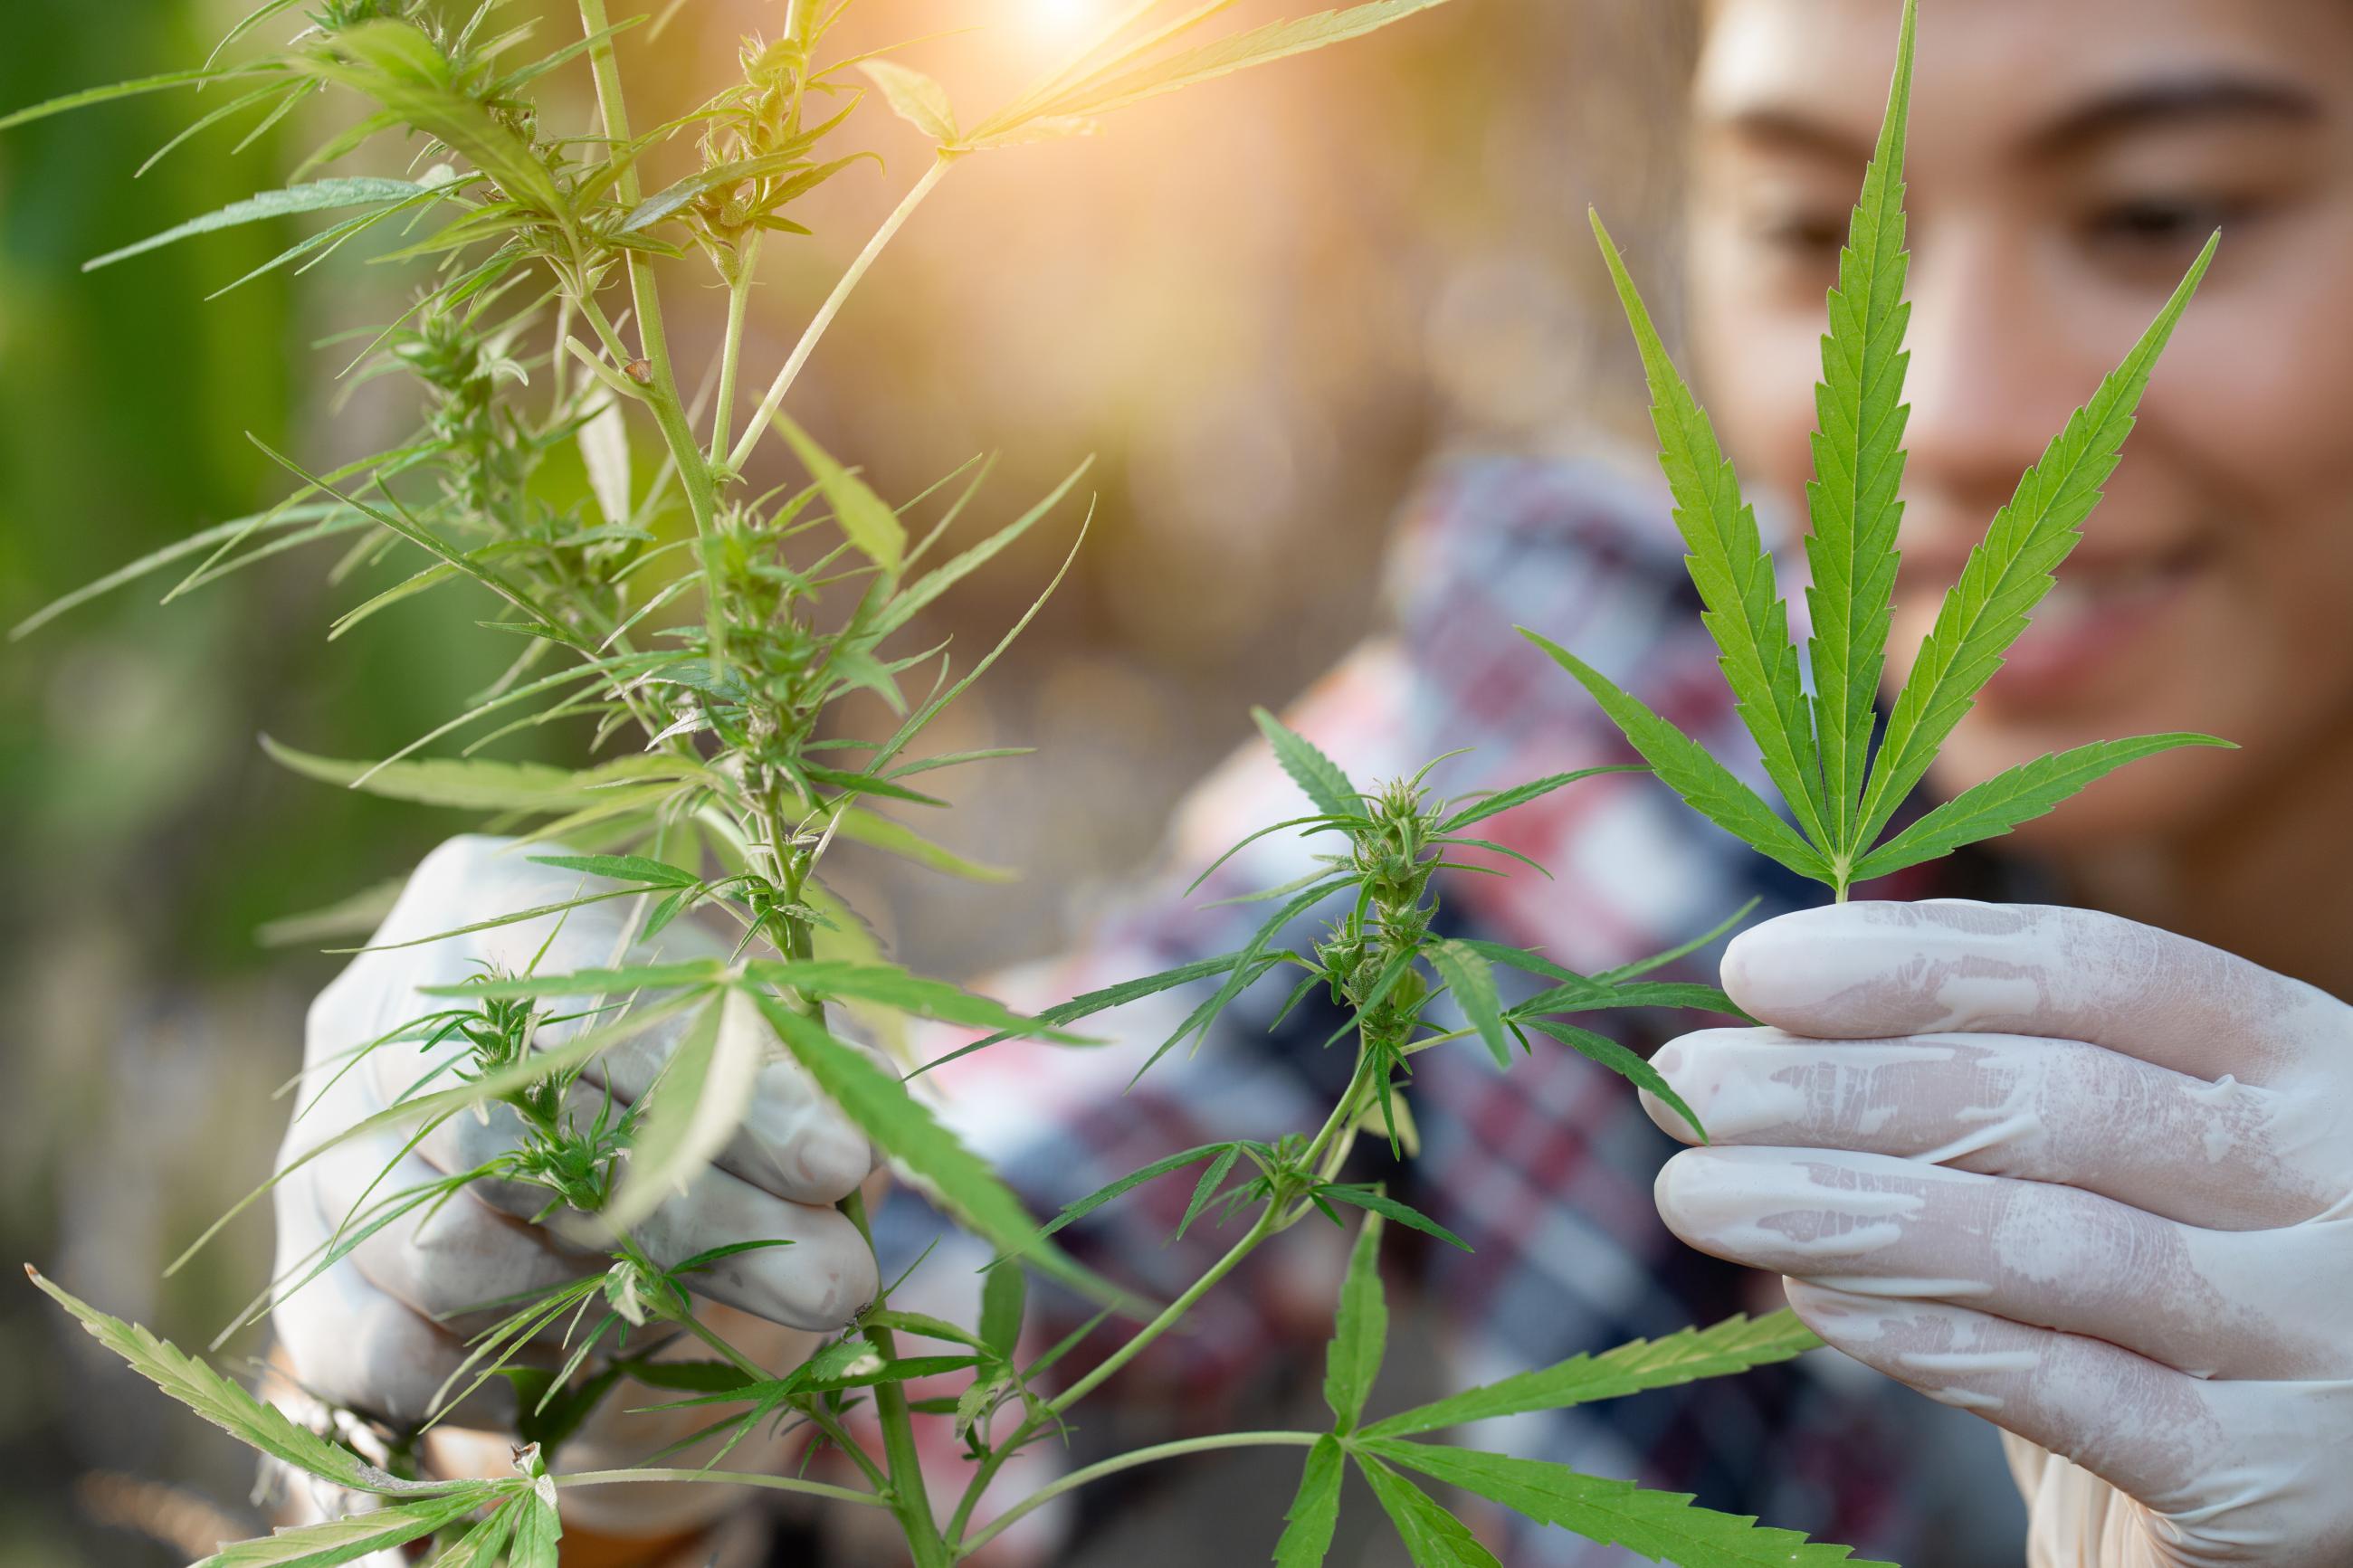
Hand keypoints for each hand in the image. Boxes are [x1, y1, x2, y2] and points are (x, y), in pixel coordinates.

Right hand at [271, 835, 880, 1535]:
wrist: (520, 1104)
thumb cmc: (655, 1033)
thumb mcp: (731, 1009)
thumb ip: (792, 1059)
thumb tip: (862, 1149)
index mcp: (484, 902)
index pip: (603, 1004)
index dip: (728, 1092)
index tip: (842, 1164)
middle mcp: (372, 1013)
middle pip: (525, 1136)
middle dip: (700, 1221)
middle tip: (835, 1283)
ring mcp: (321, 1149)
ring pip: (452, 1252)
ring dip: (604, 1301)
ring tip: (717, 1304)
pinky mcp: (299, 1275)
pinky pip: (385, 1354)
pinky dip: (503, 1372)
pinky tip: (600, 1353)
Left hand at [1641, 900, 2352, 1565]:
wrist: (2284, 1502)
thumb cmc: (2152, 1309)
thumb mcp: (2087, 1175)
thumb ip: (1954, 1105)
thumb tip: (1721, 1056)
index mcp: (2305, 1060)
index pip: (2097, 971)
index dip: (1916, 962)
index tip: (1753, 968)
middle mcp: (2344, 1179)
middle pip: (2060, 1101)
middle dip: (1844, 1089)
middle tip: (1686, 1087)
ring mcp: (2330, 1331)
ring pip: (2055, 1245)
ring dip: (1847, 1209)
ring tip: (1699, 1193)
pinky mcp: (2284, 1479)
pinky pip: (2076, 1393)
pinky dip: (1929, 1338)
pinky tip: (1810, 1298)